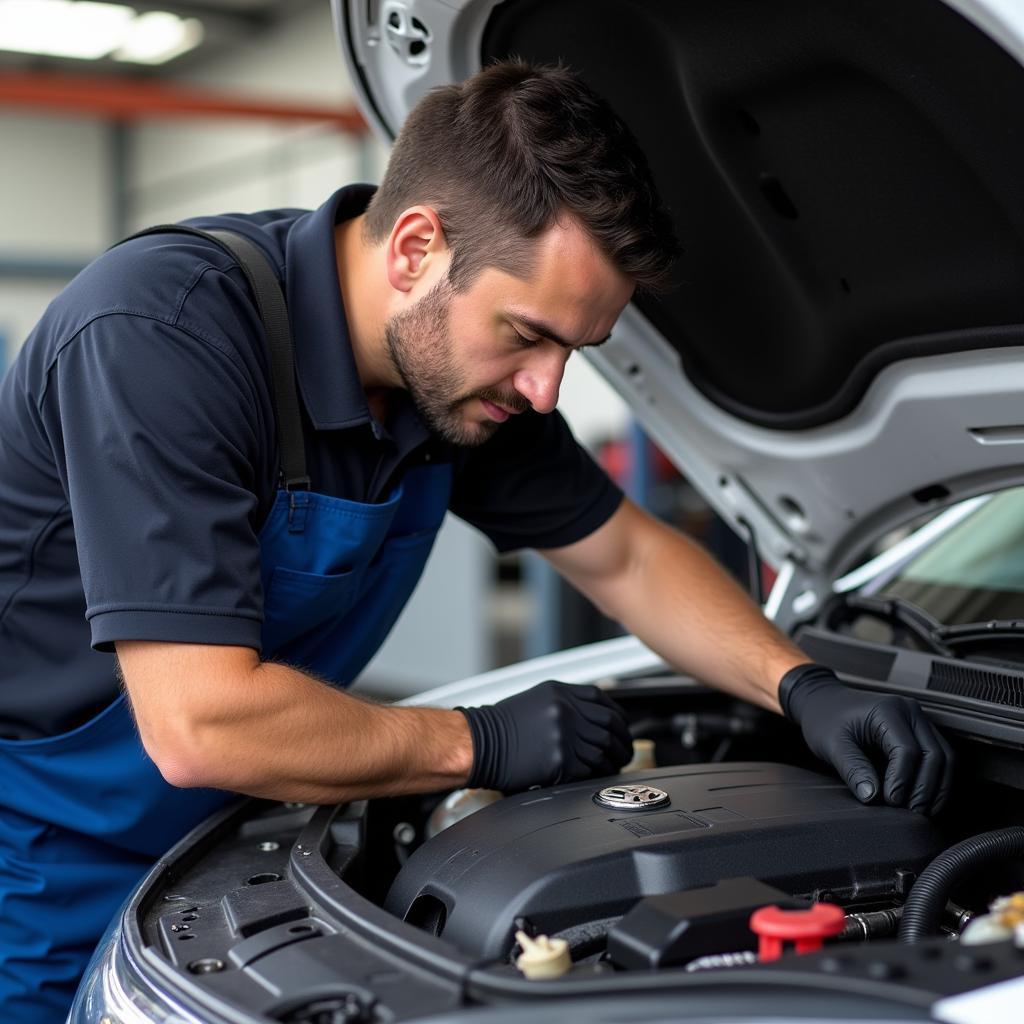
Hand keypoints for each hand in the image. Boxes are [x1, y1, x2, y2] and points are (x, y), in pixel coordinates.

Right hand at [458, 681, 631, 792]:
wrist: (478, 743)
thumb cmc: (501, 726)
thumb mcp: (535, 700)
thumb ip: (565, 703)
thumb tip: (591, 718)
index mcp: (559, 692)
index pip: (602, 700)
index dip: (618, 714)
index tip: (622, 725)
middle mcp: (565, 710)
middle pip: (608, 724)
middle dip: (622, 740)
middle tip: (625, 750)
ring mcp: (563, 735)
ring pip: (604, 749)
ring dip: (614, 760)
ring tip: (616, 765)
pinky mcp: (560, 760)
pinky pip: (590, 768)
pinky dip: (599, 773)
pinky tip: (599, 774)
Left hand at [779, 663, 952, 814]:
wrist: (824, 703)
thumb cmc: (826, 719)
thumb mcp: (832, 744)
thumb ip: (853, 769)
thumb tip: (872, 797)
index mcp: (888, 710)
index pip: (907, 750)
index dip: (902, 780)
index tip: (891, 801)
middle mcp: (910, 712)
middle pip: (934, 755)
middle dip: (925, 788)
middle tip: (911, 813)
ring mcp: (919, 720)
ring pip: (945, 758)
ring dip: (937, 788)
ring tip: (921, 811)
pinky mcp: (921, 732)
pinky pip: (940, 758)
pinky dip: (937, 781)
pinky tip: (925, 800)